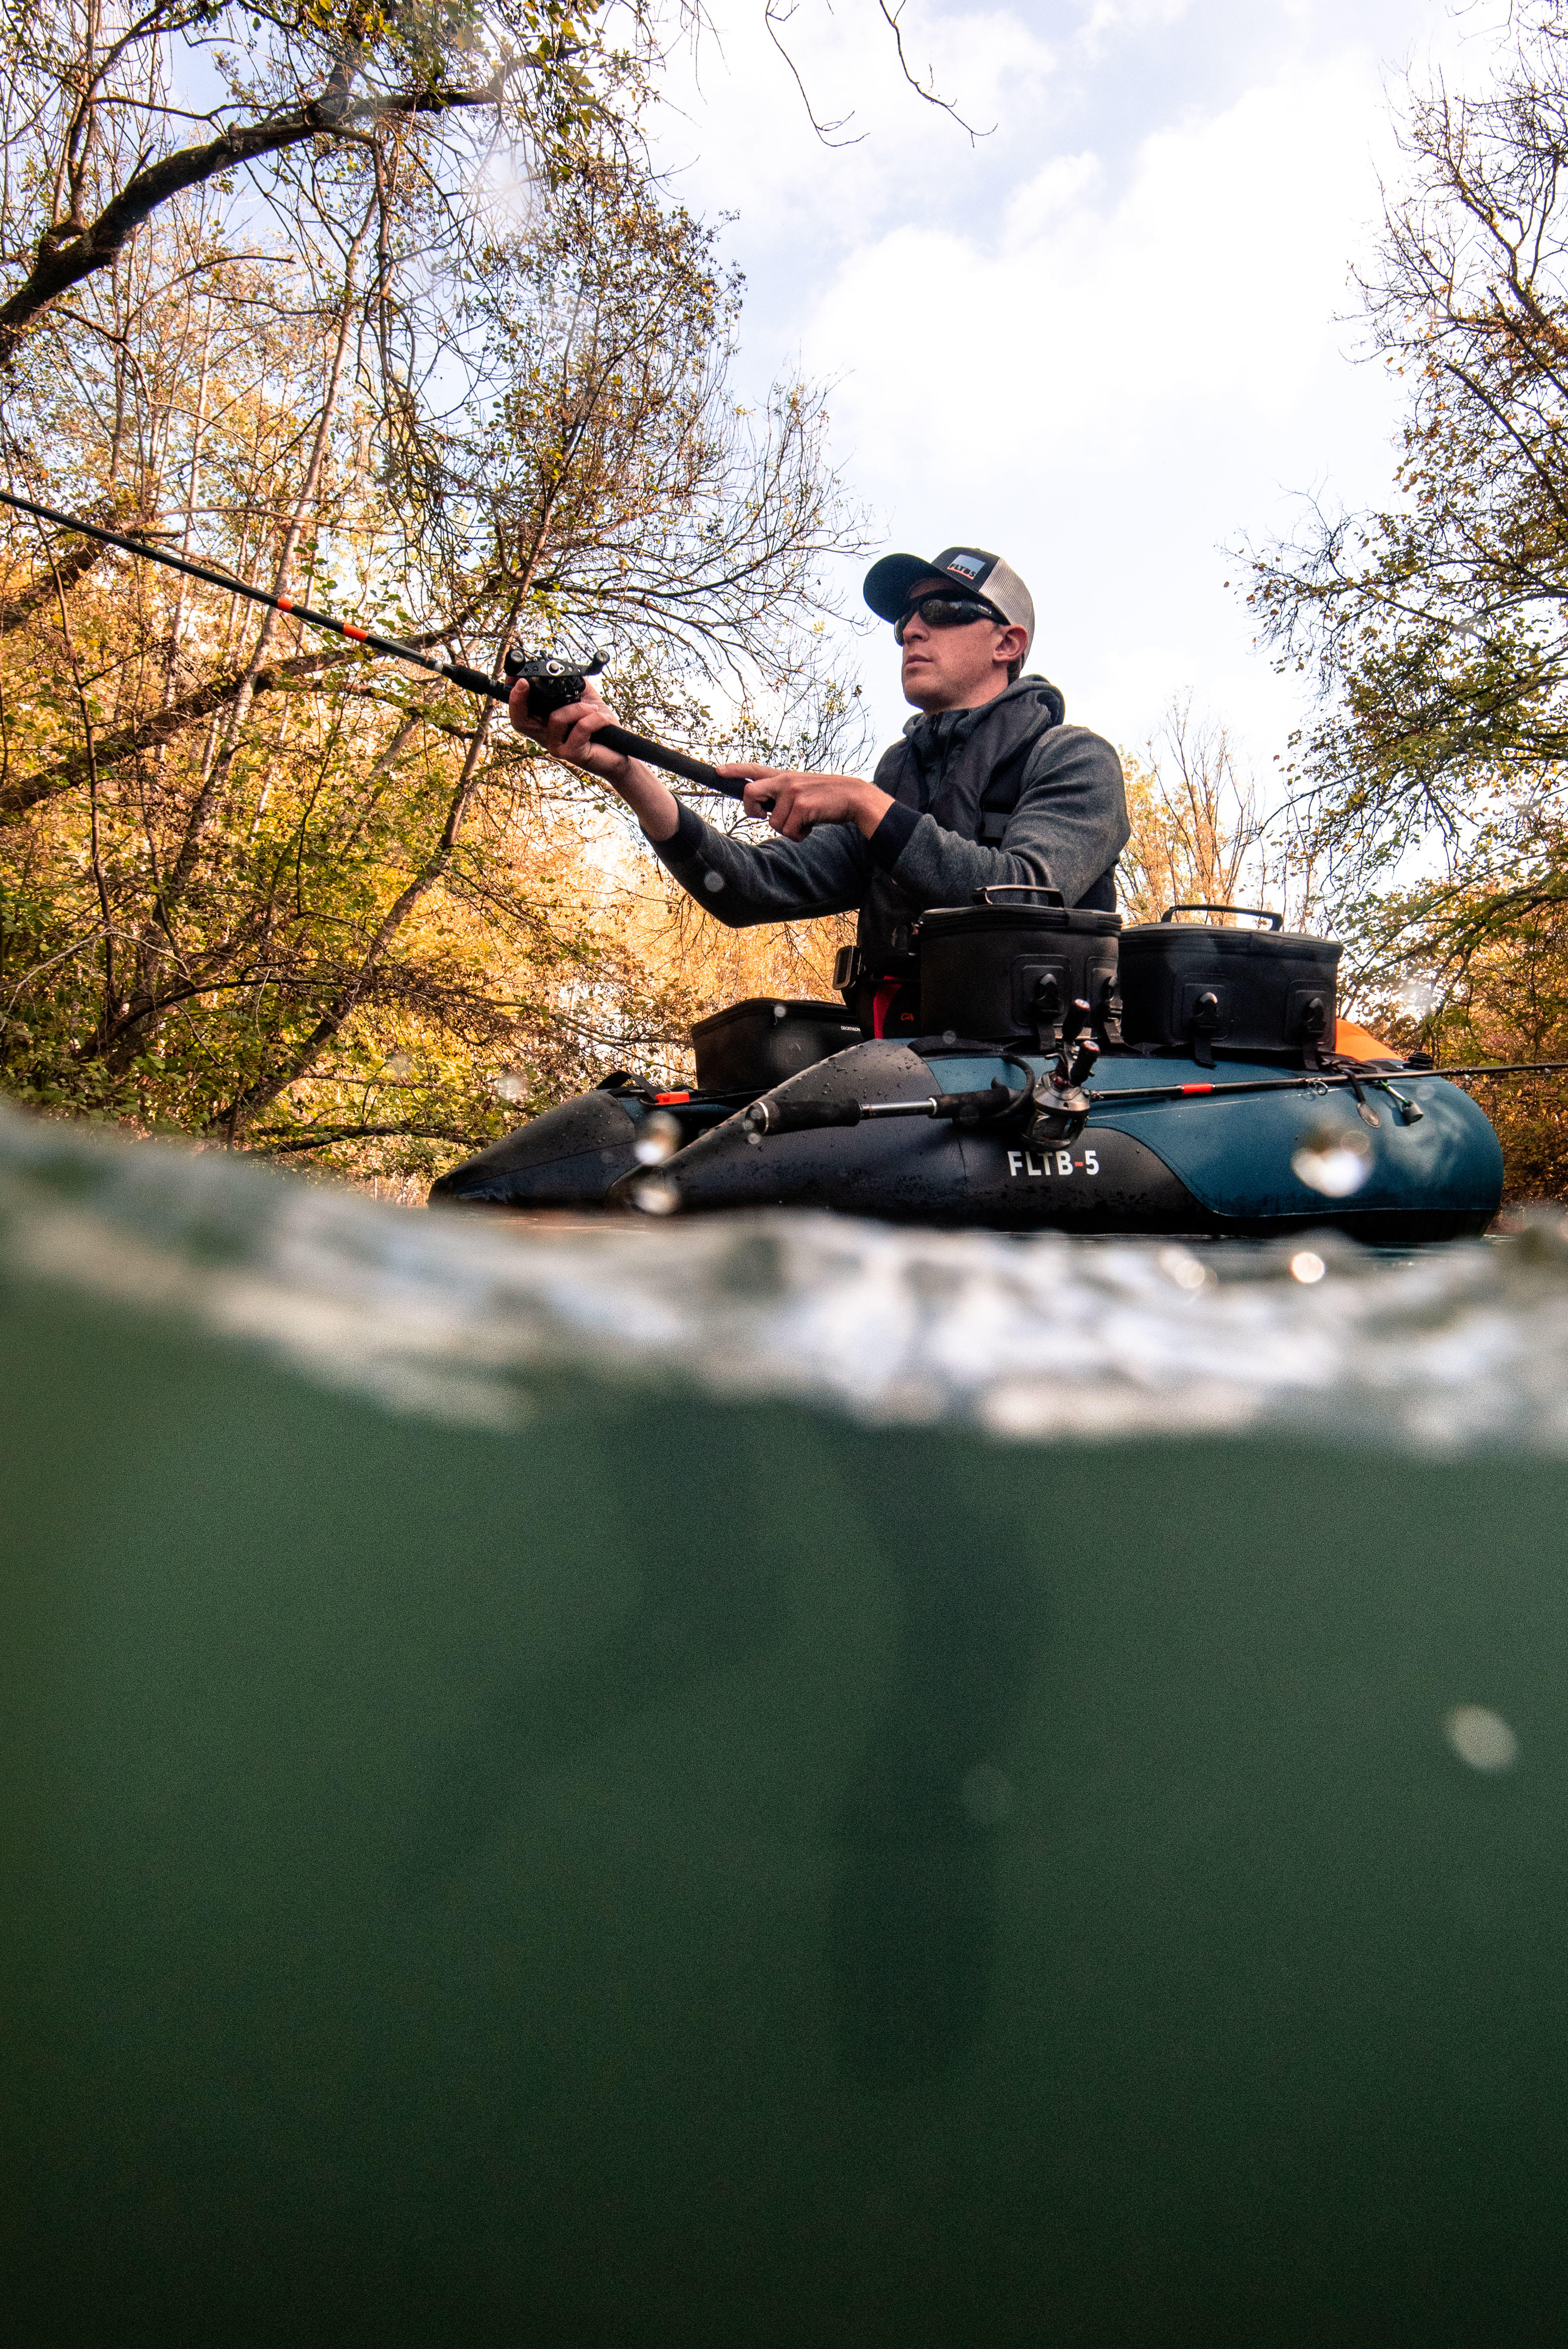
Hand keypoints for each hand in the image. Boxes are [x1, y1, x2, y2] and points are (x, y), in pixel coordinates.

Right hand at [508, 676, 629, 784]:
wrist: (620, 753)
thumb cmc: (602, 730)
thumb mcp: (587, 702)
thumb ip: (575, 687)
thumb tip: (566, 668)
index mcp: (546, 724)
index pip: (521, 712)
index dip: (512, 696)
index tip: (514, 677)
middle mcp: (546, 736)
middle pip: (520, 721)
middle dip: (518, 700)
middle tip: (524, 683)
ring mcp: (557, 747)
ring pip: (556, 718)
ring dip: (578, 708)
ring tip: (594, 710)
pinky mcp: (571, 754)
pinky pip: (579, 728)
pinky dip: (593, 719)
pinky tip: (603, 720)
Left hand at [716, 764, 893, 840]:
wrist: (854, 797)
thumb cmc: (827, 799)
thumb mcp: (803, 789)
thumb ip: (783, 794)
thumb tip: (765, 811)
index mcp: (784, 776)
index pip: (754, 769)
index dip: (734, 770)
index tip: (718, 770)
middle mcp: (785, 781)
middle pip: (750, 794)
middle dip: (752, 812)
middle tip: (765, 817)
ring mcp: (793, 792)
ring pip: (772, 822)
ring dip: (788, 829)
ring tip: (805, 822)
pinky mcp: (802, 806)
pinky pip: (788, 830)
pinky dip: (799, 835)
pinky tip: (811, 826)